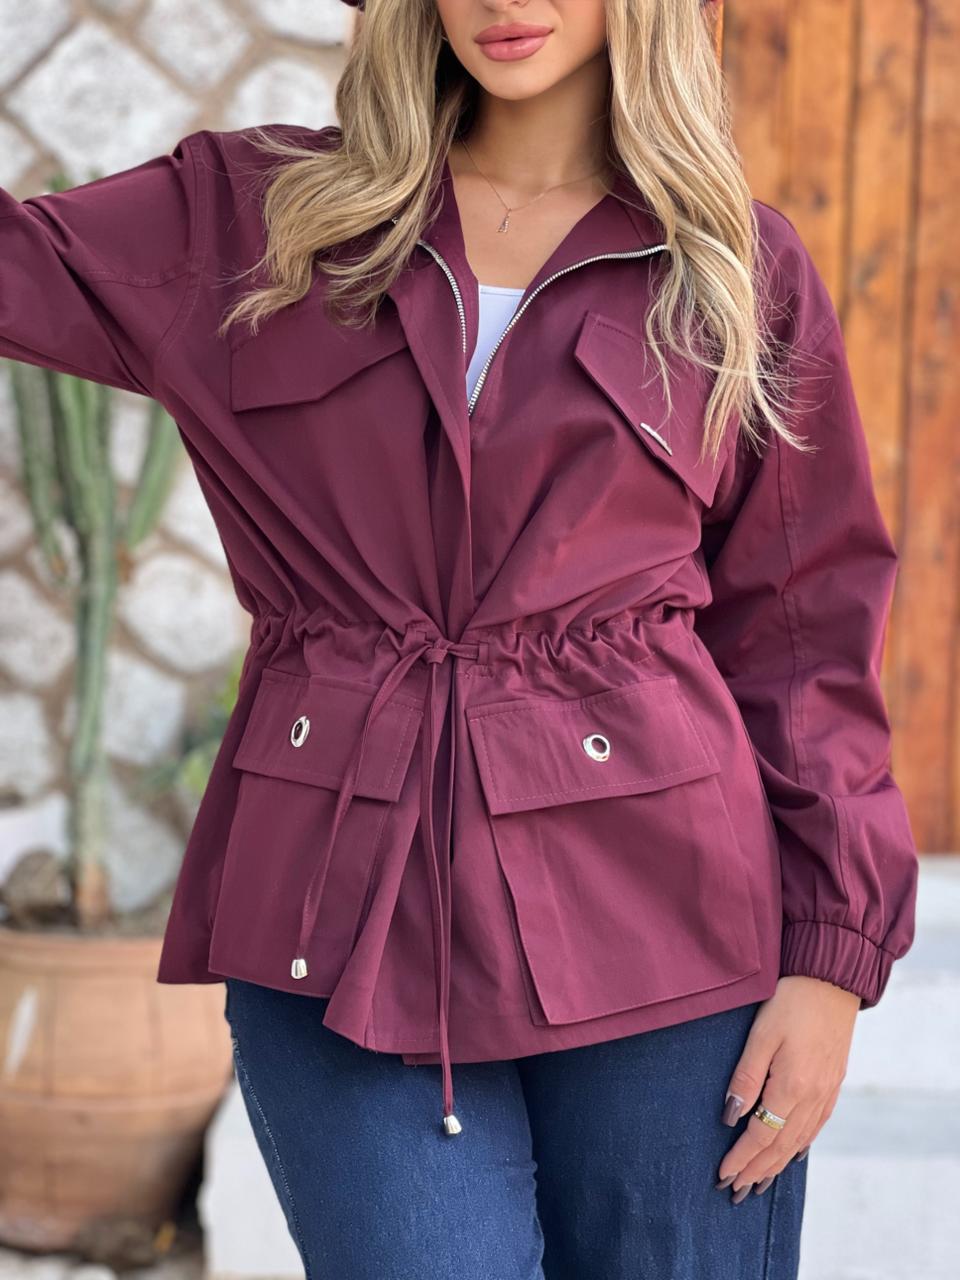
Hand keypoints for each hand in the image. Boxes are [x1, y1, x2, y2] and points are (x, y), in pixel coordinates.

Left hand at [715, 975, 860, 1201]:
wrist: (832, 980)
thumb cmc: (790, 1001)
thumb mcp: (761, 1034)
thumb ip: (745, 1077)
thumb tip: (730, 1117)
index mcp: (792, 1086)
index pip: (761, 1135)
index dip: (741, 1157)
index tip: (723, 1175)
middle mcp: (813, 1097)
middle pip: (781, 1145)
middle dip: (757, 1170)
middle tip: (735, 1190)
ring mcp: (827, 1092)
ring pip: (799, 1140)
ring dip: (777, 1164)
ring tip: (758, 1181)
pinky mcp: (834, 1083)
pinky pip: (815, 1127)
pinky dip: (799, 1146)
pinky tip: (791, 1153)